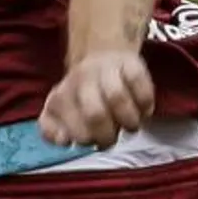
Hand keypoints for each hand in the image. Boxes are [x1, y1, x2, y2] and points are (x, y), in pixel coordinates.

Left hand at [40, 49, 154, 148]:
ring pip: (117, 98)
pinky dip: (145, 103)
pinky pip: (139, 82)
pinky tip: (144, 110)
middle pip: (95, 114)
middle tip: (111, 139)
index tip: (91, 141)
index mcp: (61, 95)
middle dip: (107, 136)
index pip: (68, 121)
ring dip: (128, 121)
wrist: (102, 57)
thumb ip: (52, 130)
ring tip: (130, 127)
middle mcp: (81, 79)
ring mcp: (106, 70)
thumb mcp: (60, 112)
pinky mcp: (131, 64)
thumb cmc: (82, 96)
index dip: (82, 138)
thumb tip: (63, 140)